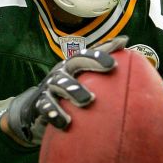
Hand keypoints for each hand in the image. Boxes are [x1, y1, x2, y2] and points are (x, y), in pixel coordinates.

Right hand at [2, 37, 126, 146]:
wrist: (38, 110)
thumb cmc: (69, 92)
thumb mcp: (84, 80)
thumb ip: (102, 64)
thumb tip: (124, 40)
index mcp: (73, 65)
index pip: (86, 55)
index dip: (99, 55)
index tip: (114, 62)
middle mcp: (62, 72)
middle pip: (74, 62)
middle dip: (91, 62)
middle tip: (109, 68)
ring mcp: (49, 87)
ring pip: (59, 83)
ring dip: (72, 89)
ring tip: (87, 100)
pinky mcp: (40, 104)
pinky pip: (45, 106)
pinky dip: (54, 113)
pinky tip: (65, 122)